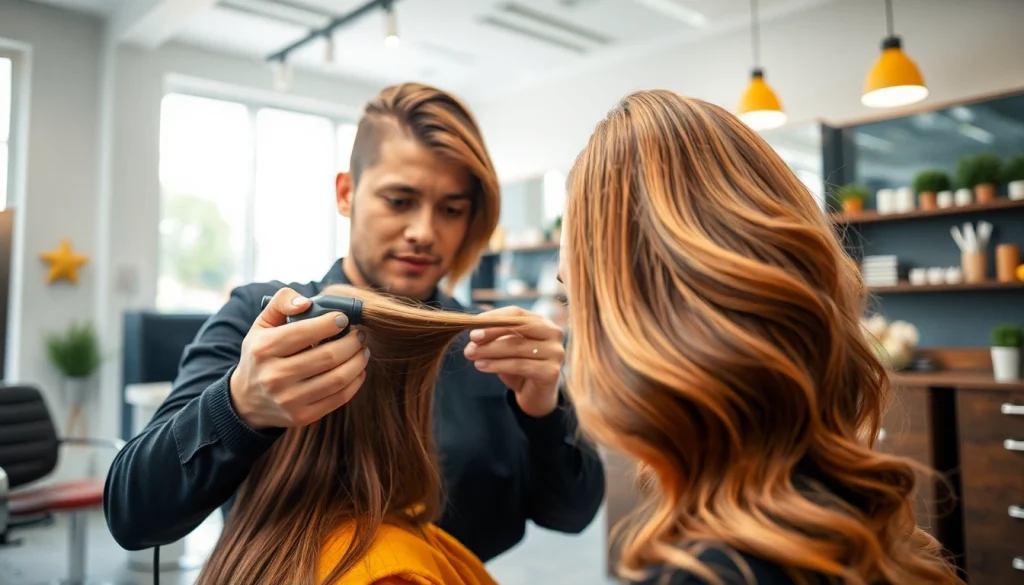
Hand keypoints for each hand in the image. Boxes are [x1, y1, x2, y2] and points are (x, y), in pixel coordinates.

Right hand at [229, 287, 369, 429]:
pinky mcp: (302, 417)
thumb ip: (281, 302)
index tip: (343, 319)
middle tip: (360, 335)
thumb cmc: (261, 355)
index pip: (305, 332)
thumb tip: (305, 303)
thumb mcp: (261, 325)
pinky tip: (358, 370)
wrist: (246, 401)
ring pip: (338, 378)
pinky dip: (355, 381)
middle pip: (328, 356)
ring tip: (362, 350)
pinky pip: (339, 398)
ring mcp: (289, 400)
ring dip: (358, 361)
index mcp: (264, 349)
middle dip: (352, 342)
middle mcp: (274, 376)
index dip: (331, 323)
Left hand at [463, 306, 563, 417]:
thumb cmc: (520, 366)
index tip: (473, 323)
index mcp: (543, 322)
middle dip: (491, 333)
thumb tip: (473, 338)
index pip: (516, 313)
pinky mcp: (551, 372)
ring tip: (471, 354)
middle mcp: (554, 334)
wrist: (535, 395)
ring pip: (517, 347)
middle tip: (471, 340)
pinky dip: (497, 365)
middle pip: (518, 327)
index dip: (494, 317)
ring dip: (490, 350)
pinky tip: (481, 366)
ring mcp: (556, 353)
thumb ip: (494, 339)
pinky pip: (520, 365)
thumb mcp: (506, 348)